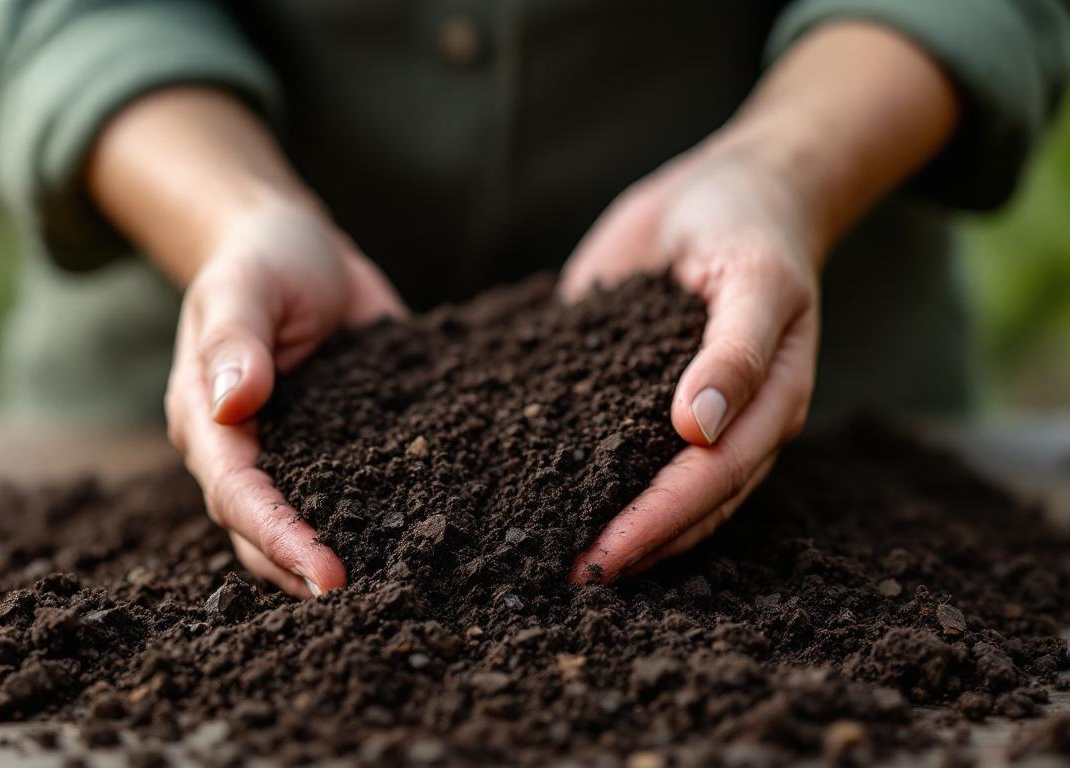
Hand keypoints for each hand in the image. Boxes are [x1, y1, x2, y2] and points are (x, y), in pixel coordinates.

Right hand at [167, 204, 406, 597]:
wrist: (299, 246)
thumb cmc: (261, 260)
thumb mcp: (244, 285)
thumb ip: (237, 339)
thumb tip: (234, 402)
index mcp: (205, 419)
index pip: (237, 495)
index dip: (277, 537)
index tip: (325, 572)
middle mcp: (244, 449)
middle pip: (261, 532)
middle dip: (304, 569)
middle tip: (364, 599)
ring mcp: (292, 454)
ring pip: (305, 525)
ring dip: (336, 560)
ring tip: (392, 589)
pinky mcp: (339, 448)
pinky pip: (353, 492)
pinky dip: (379, 520)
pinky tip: (421, 542)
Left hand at [561, 139, 822, 582]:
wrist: (728, 188)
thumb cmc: (751, 227)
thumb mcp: (756, 276)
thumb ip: (734, 350)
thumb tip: (696, 429)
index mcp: (768, 404)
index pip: (710, 482)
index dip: (657, 524)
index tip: (602, 558)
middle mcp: (726, 423)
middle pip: (683, 505)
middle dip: (628, 545)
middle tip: (564, 580)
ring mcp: (678, 411)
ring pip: (647, 487)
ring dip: (607, 526)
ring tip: (546, 559)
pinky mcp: (634, 389)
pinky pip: (609, 440)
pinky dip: (577, 470)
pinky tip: (531, 491)